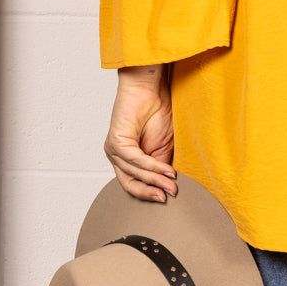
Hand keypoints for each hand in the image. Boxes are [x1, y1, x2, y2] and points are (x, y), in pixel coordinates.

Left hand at [104, 65, 177, 202]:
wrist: (150, 87)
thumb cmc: (157, 110)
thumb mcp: (163, 146)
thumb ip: (160, 165)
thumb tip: (166, 186)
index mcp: (126, 158)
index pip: (134, 184)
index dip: (150, 193)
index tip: (168, 198)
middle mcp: (116, 156)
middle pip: (129, 183)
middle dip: (150, 192)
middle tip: (169, 196)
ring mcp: (113, 150)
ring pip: (134, 173)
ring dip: (155, 180)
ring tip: (172, 184)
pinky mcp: (116, 142)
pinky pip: (135, 160)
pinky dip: (152, 167)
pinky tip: (166, 170)